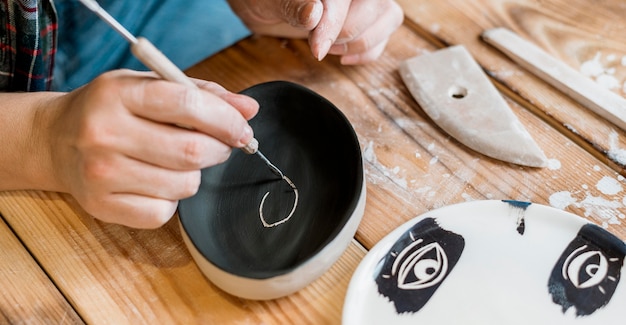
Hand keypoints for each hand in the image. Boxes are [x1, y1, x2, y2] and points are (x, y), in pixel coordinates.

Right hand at [42, 70, 257, 227]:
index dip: (226, 119)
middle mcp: (104, 132)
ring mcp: (100, 173)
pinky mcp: (102, 206)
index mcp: (119, 92)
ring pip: (184, 185)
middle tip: (221, 145)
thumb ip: (202, 94)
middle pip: (192, 151)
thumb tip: (249, 109)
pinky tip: (156, 182)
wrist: (55, 140)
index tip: (242, 128)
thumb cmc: (113, 110)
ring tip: (178, 161)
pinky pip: (164, 213)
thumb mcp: (149, 86)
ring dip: (195, 174)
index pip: (188, 104)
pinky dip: (172, 199)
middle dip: (220, 149)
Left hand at [228, 0, 402, 63]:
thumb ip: (293, 5)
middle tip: (318, 43)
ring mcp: (365, 0)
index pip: (344, 0)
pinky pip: (386, 33)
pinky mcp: (370, 16)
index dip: (334, 25)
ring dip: (361, 42)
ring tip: (330, 47)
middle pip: (376, 7)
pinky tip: (342, 55)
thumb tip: (314, 13)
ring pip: (389, 17)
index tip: (317, 49)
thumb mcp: (270, 2)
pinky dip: (368, 51)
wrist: (265, 5)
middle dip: (347, 33)